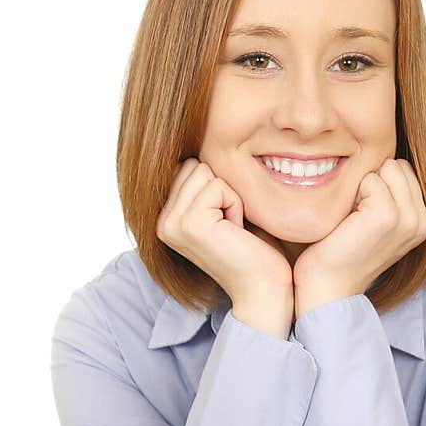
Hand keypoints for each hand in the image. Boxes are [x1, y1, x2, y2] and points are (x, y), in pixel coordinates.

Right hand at [156, 158, 293, 333]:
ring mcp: (171, 223)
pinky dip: (235, 204)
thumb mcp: (221, 209)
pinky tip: (236, 232)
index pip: (189, 166)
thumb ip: (203, 184)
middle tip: (230, 226)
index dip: (218, 187)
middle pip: (195, 165)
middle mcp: (162, 221)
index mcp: (165, 217)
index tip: (225, 221)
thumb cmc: (252, 249)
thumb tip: (198, 139)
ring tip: (233, 229)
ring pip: (205, 172)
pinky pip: (218, 186)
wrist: (263, 287)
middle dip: (222, 189)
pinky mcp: (189, 223)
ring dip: (229, 197)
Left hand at [292, 159, 425, 316]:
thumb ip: (389, 193)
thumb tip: (384, 155)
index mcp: (422, 221)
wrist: (326, 287)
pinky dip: (352, 195)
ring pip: (385, 167)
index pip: (403, 170)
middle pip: (396, 164)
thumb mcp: (373, 221)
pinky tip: (347, 223)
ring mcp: (407, 219)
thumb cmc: (340, 252)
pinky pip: (370, 179)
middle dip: (371, 182)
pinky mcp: (388, 216)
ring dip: (362, 187)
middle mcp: (421, 221)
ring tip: (352, 220)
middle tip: (355, 219)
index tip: (362, 217)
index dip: (376, 185)